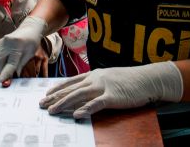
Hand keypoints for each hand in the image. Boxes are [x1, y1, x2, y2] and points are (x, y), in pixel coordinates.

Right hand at [0, 16, 47, 81]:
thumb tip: (14, 76)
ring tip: (4, 71)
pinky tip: (3, 65)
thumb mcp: (30, 54)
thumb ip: (21, 65)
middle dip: (2, 72)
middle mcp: (7, 44)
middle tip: (7, 78)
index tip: (1, 80)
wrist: (29, 29)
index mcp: (18, 46)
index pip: (10, 63)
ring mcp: (1, 42)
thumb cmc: (32, 42)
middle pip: (0, 63)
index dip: (5, 73)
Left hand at [39, 61, 182, 118]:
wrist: (147, 78)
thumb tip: (86, 90)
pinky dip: (85, 109)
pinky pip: (96, 104)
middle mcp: (95, 79)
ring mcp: (103, 87)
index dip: (58, 88)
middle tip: (42, 104)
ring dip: (64, 103)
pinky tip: (77, 114)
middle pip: (71, 89)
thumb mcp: (110, 77)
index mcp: (94, 75)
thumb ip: (97, 83)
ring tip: (52, 110)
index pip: (71, 82)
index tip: (47, 94)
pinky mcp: (112, 96)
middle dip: (55, 97)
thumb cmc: (130, 79)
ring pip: (79, 95)